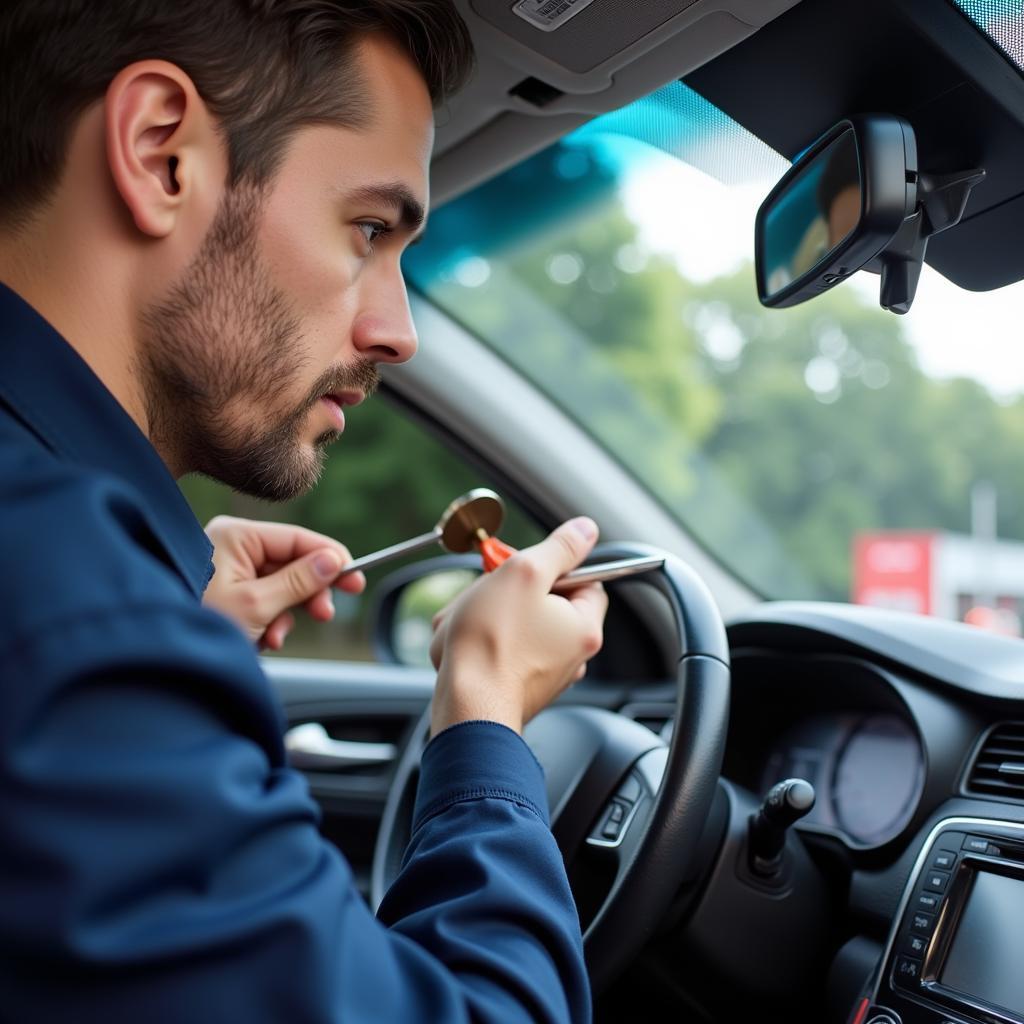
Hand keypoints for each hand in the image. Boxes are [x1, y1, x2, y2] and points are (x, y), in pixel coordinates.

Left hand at [202, 516, 364, 649]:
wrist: (157, 657)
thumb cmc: (199, 623)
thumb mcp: (257, 604)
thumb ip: (299, 581)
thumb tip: (334, 562)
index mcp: (235, 535)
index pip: (297, 538)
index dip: (330, 558)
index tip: (355, 578)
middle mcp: (230, 545)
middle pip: (291, 562)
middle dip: (306, 593)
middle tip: (324, 614)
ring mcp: (227, 568)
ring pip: (279, 585)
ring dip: (285, 614)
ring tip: (274, 636)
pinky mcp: (225, 591)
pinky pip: (263, 599)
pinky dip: (269, 620)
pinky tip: (262, 640)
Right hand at [428, 517, 607, 735]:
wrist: (465, 707)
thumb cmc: (490, 643)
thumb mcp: (526, 573)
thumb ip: (559, 548)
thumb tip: (585, 530)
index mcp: (583, 628)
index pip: (586, 582)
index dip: (555, 568)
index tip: (527, 567)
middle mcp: (571, 656)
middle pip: (546, 603)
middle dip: (510, 592)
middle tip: (490, 591)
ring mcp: (543, 675)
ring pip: (516, 626)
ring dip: (487, 615)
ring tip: (467, 621)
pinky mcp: (516, 688)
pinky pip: (500, 652)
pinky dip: (480, 643)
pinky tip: (460, 645)